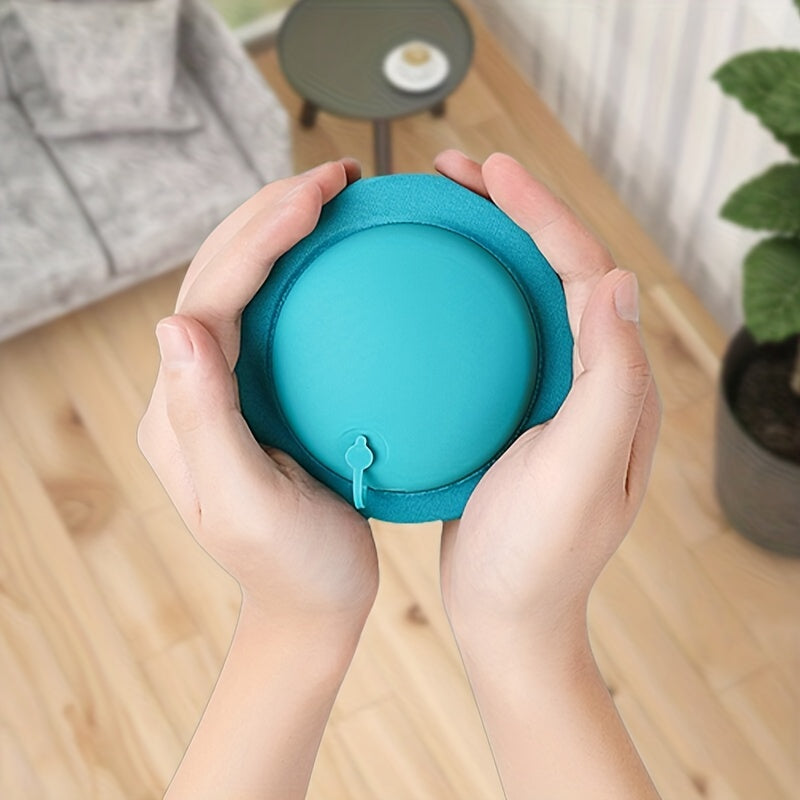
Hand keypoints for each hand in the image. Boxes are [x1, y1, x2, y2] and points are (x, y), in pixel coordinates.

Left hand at [137, 159, 378, 631]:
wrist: (312, 603)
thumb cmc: (293, 565)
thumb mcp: (247, 504)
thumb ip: (206, 421)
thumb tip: (173, 325)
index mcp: (182, 411)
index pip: (211, 298)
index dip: (257, 238)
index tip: (313, 194)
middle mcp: (193, 390)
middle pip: (218, 276)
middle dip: (266, 214)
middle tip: (331, 176)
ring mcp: (226, 390)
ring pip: (243, 286)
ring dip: (280, 232)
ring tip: (331, 195)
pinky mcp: (261, 394)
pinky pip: (275, 315)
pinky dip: (302, 272)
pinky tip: (337, 255)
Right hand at [435, 151, 660, 643]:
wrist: (505, 615)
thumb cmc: (538, 556)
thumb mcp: (579, 473)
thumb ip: (610, 382)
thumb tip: (618, 283)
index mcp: (615, 384)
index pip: (586, 272)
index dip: (542, 213)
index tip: (491, 171)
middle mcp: (590, 378)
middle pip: (555, 270)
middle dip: (512, 211)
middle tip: (454, 170)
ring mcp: (547, 392)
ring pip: (519, 295)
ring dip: (484, 244)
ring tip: (437, 208)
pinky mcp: (509, 410)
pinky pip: (489, 334)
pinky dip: (459, 296)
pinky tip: (419, 289)